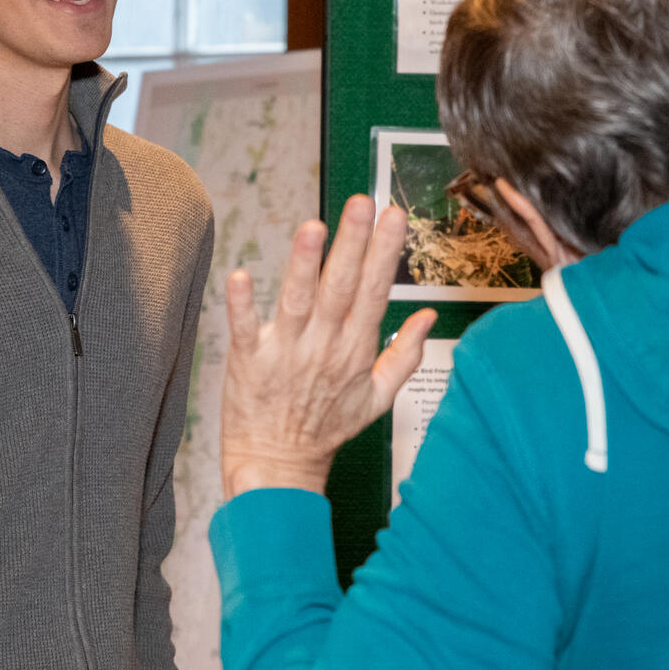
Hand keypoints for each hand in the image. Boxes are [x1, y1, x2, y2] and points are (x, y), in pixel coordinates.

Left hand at [221, 195, 436, 498]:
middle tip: (362, 204)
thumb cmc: (326, 428)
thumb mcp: (377, 398)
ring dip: (304, 265)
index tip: (394, 216)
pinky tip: (240, 276)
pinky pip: (245, 329)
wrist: (278, 466)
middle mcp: (323, 346)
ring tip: (313, 228)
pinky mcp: (249, 362)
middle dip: (353, 243)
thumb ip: (405, 355)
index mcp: (355, 349)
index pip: (375, 293)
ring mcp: (286, 353)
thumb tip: (428, 318)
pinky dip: (242, 304)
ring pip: (297, 301)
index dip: (384, 253)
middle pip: (341, 287)